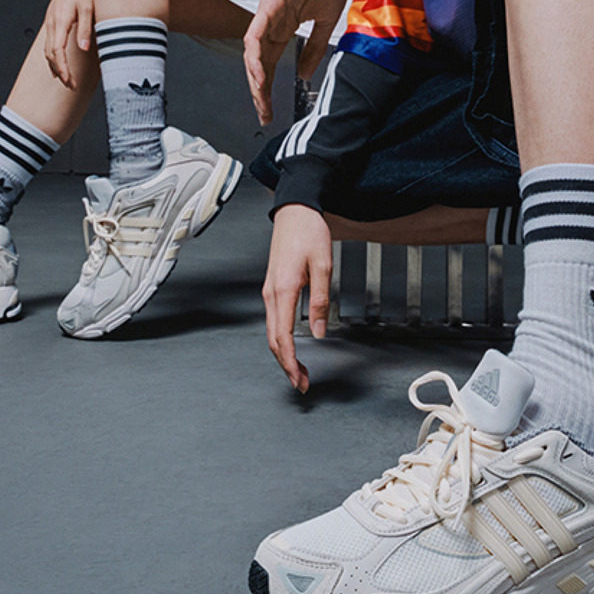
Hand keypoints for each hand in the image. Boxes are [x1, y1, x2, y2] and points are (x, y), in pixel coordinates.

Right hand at [43, 0, 93, 86]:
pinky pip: (48, 43)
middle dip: (60, 72)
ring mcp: (50, 23)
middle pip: (51, 55)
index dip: (62, 69)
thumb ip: (85, 29)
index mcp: (60, 23)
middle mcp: (52, 24)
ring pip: (47, 50)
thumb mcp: (88, 8)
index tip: (68, 82)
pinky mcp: (52, 21)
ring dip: (55, 66)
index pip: (57, 53)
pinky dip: (52, 57)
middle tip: (71, 86)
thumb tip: (83, 49)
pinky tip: (58, 63)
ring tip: (66, 79)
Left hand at [243, 0, 350, 124]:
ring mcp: (267, 14)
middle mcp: (271, 23)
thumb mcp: (324, 23)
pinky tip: (259, 76)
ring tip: (261, 101)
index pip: (270, 63)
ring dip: (255, 80)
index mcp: (283, 26)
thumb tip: (303, 75)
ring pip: (252, 53)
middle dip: (259, 91)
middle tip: (263, 114)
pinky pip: (255, 36)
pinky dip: (255, 58)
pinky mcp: (269, 6)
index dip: (268, 88)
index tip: (271, 110)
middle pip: (257, 63)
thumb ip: (312, 50)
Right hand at [262, 205, 332, 391]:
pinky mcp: (273, 287)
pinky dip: (282, 339)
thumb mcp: (323, 265)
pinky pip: (274, 320)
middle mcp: (271, 293)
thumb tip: (320, 330)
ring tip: (298, 369)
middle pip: (274, 340)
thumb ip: (320, 300)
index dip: (290, 362)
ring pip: (272, 332)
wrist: (295, 210)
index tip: (299, 378)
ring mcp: (270, 291)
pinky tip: (292, 345)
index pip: (283, 337)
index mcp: (283, 290)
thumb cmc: (308, 232)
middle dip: (286, 365)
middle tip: (301, 382)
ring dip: (283, 354)